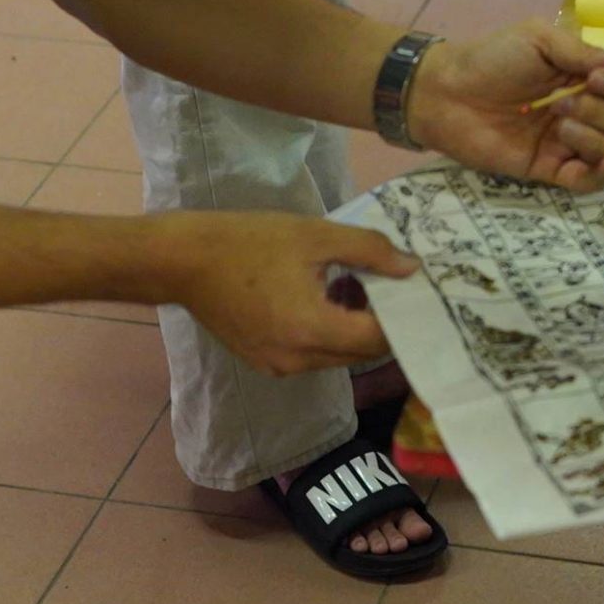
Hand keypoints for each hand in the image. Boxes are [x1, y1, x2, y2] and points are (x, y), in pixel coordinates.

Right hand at [155, 210, 410, 375]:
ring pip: (337, 356)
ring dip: (354, 329)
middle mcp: (298, 361)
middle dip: (381, 324)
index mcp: (312, 331)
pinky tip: (326, 297)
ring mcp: (279, 367)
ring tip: (359, 286)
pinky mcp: (265, 363)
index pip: (377, 340)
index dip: (402, 318)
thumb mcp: (316, 236)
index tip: (418, 293)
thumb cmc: (251, 242)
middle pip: (360, 353)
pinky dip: (328, 333)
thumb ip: (370, 251)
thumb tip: (412, 269)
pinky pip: (312, 355)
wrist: (185, 261)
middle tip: (394, 286)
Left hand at [407, 22, 603, 188]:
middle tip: (563, 101)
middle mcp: (584, 109)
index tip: (595, 79)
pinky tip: (596, 162)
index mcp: (584, 76)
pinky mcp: (550, 170)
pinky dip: (600, 173)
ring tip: (560, 125)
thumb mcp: (540, 40)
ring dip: (596, 137)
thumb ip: (585, 53)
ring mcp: (568, 142)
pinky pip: (591, 181)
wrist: (447, 94)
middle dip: (603, 110)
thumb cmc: (492, 59)